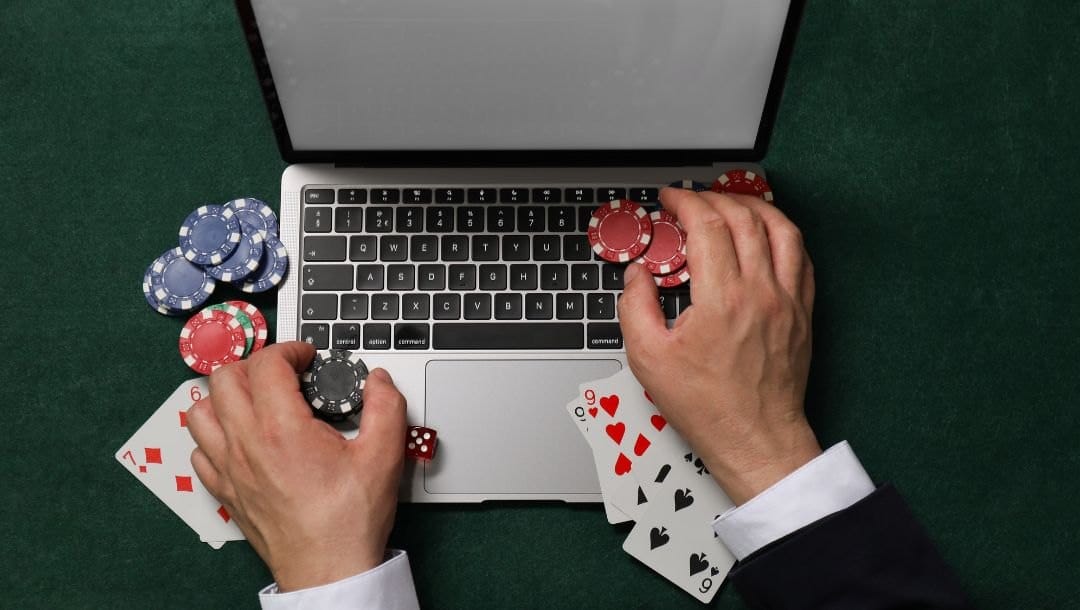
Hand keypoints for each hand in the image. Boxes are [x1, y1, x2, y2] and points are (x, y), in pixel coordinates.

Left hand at [186, 342, 406, 590]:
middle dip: (255, 364)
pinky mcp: (226, 491)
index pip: (266, 364)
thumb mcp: (385, 456)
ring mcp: (230, 469)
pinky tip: (241, 437)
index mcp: (283, 429)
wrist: (330, 570)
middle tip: (283, 372)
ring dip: (225, 395)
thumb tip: (379, 381)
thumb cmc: (350, 521)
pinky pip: (200, 450)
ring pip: (200, 411)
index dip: (289, 350)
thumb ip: (386, 407)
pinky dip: (214, 434)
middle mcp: (247, 445)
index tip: (307, 357)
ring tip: (255, 397)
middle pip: (224, 378)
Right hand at [618, 188, 820, 504]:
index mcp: (722, 300)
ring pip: (782, 229)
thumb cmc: (708, 407)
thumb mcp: (648, 359)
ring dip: (753, 207)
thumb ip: (635, 307)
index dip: (685, 202)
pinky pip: (802, 256)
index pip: (708, 225)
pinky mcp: (803, 313)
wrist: (755, 439)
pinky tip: (765, 234)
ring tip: (730, 204)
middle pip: (744, 218)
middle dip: (712, 198)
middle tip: (690, 201)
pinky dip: (782, 234)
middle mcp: (761, 293)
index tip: (670, 199)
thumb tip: (638, 274)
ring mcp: (788, 301)